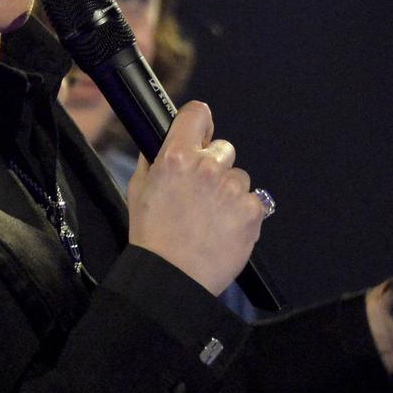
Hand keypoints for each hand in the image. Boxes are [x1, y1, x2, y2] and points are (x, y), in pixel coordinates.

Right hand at [125, 102, 264, 295]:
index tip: (200, 136)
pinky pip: (254, 201)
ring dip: (229, 192)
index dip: (199, 124)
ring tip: (211, 219)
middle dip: (214, 166)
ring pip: (240, 177)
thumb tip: (162, 143)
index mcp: (176, 157)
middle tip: (200, 195)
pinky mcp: (252, 211)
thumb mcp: (138, 191)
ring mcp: (233, 189)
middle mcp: (207, 168)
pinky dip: (243, 214)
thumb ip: (153, 161)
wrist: (171, 278)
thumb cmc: (152, 238)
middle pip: (224, 148)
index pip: (197, 114)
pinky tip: (224, 230)